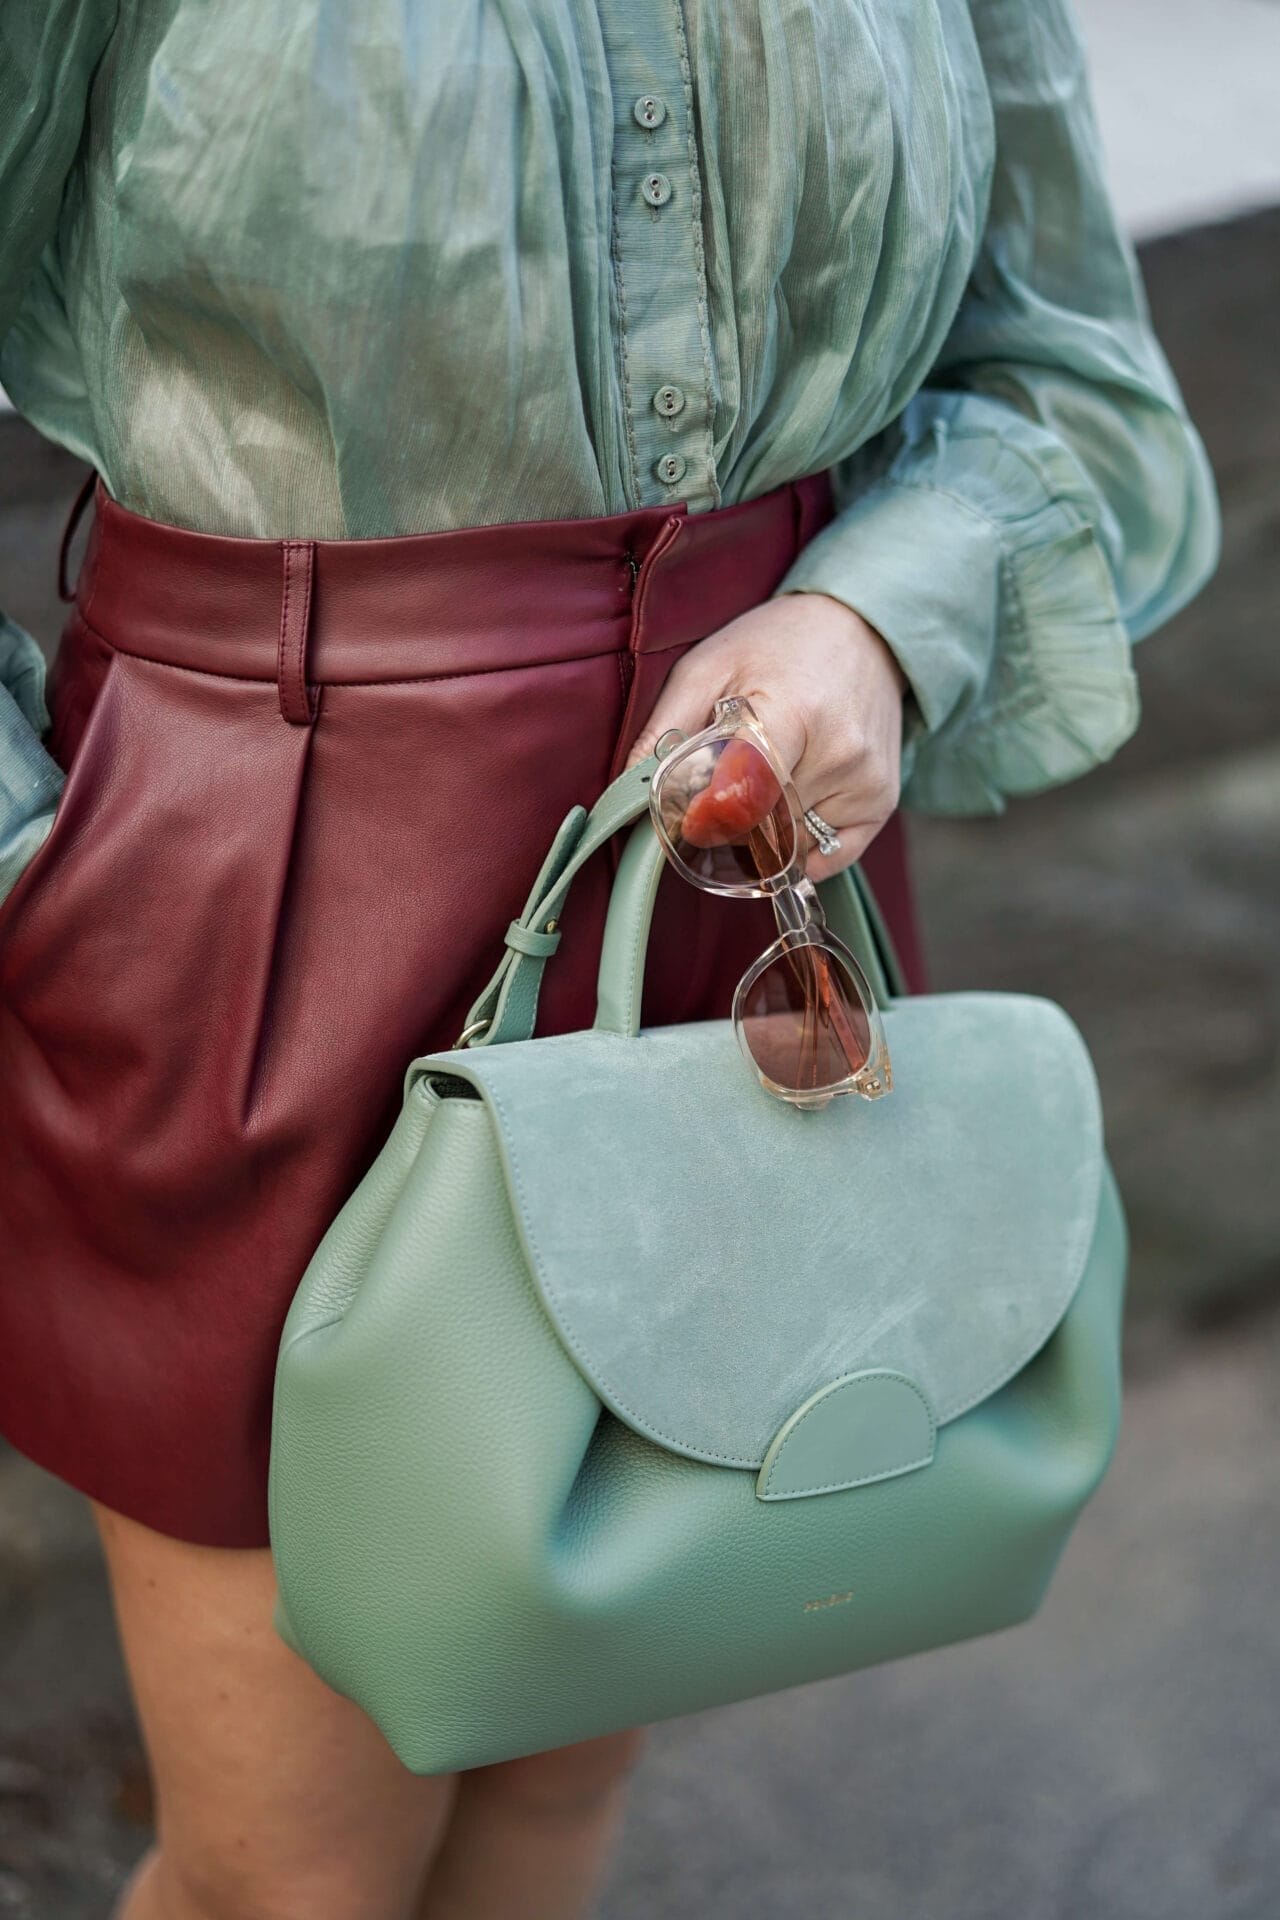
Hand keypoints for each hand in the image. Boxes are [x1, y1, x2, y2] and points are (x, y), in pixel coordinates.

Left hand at [623, 590, 910, 880]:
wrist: (863, 628)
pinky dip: (799, 845)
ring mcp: (864, 781)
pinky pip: (827, 855)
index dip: (706, 818)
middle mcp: (838, 753)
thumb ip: (665, 728)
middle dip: (730, 822)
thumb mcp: (708, 666)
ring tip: (767, 779)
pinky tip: (791, 806)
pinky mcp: (882, 801)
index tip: (688, 821)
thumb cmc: (777, 644)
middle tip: (723, 787)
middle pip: (760, 827)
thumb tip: (626, 789)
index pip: (743, 797)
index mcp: (792, 713)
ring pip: (790, 845)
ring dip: (765, 831)